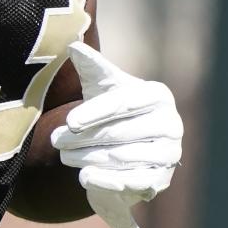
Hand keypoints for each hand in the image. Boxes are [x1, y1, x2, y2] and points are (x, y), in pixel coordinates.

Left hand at [49, 42, 182, 227]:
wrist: (124, 146)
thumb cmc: (110, 108)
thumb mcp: (100, 86)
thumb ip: (90, 67)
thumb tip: (73, 45)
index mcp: (158, 96)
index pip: (124, 103)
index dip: (96, 112)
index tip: (70, 122)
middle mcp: (171, 124)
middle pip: (120, 133)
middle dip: (84, 138)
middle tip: (55, 141)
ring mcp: (169, 154)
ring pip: (123, 158)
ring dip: (89, 158)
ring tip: (64, 157)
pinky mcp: (160, 180)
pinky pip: (133, 182)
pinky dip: (107, 180)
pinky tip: (85, 177)